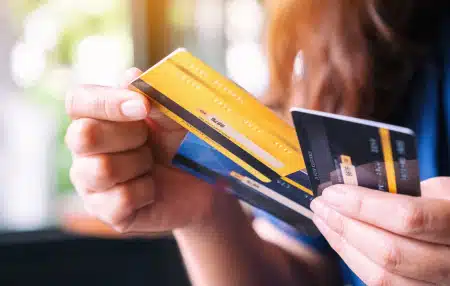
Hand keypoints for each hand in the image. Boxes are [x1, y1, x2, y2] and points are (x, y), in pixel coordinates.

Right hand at [65, 68, 222, 233]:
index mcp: (97, 118)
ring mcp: (91, 183)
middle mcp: (85, 150)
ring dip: (139, 164)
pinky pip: (120, 200)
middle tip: (150, 141)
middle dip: (130, 136)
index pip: (78, 101)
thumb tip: (131, 75)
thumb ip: (154, 97)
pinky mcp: (106, 212)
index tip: (142, 107)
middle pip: (84, 135)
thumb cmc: (183, 144)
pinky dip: (146, 192)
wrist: (203, 184)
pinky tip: (152, 190)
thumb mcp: (175, 117)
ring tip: (152, 166)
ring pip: (101, 170)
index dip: (108, 102)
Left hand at [310, 177, 449, 284]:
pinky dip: (353, 259)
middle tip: (321, 205)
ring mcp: (438, 284)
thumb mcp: (438, 189)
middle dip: (345, 225)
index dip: (364, 205)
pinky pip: (381, 283)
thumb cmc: (448, 206)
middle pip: (389, 252)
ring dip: (343, 244)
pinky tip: (339, 239)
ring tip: (323, 220)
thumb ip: (401, 189)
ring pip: (382, 275)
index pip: (408, 218)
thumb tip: (352, 185)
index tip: (334, 192)